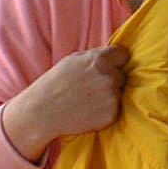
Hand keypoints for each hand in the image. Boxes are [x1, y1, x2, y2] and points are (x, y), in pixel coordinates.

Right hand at [2, 45, 129, 160]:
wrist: (44, 111)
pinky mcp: (111, 114)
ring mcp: (111, 97)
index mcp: (100, 60)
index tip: (110, 66)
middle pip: (122, 75)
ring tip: (88, 99)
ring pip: (119, 92)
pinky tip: (89, 110)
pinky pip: (116, 109)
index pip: (123, 55)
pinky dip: (106, 110)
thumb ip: (97, 55)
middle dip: (112, 79)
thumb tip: (116, 53)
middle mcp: (109, 77)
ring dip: (109, 95)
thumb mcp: (74, 59)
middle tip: (91, 87)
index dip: (116, 60)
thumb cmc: (57, 82)